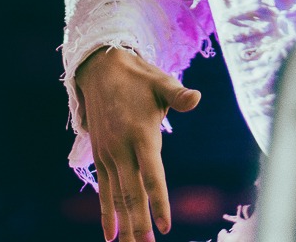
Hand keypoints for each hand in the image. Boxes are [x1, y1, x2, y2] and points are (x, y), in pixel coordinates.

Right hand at [74, 47, 201, 240]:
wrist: (99, 69)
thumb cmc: (138, 77)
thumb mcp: (160, 82)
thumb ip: (178, 95)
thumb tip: (196, 98)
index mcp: (140, 134)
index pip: (152, 174)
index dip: (159, 201)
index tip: (165, 225)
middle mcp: (122, 148)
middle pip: (132, 192)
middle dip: (140, 223)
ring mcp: (108, 154)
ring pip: (117, 196)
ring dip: (125, 224)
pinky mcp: (100, 156)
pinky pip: (104, 190)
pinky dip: (107, 213)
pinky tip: (110, 235)